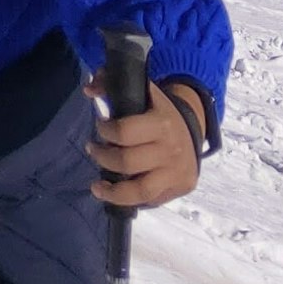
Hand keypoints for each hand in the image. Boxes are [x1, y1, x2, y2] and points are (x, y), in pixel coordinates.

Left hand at [88, 79, 205, 209]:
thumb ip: (112, 83)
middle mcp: (170, 150)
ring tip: (97, 187)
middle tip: (93, 150)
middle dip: (103, 157)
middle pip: (127, 163)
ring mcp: (177, 173)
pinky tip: (119, 192)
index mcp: (161, 123)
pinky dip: (131, 198)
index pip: (124, 132)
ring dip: (113, 192)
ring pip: (140, 191)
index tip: (100, 128)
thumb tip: (88, 90)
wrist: (193, 127)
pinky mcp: (180, 188)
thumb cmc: (159, 111)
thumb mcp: (142, 92)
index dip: (105, 131)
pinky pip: (151, 200)